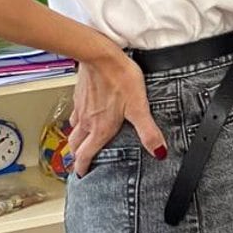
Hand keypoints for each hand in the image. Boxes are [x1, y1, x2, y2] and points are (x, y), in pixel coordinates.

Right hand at [68, 45, 165, 175]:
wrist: (100, 56)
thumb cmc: (120, 79)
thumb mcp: (138, 107)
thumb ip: (148, 131)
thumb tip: (159, 152)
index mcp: (99, 128)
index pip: (85, 155)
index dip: (82, 167)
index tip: (81, 175)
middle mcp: (87, 121)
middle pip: (75, 145)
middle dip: (76, 156)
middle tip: (79, 163)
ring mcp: (81, 108)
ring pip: (73, 129)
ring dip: (75, 140)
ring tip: (80, 143)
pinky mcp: (80, 95)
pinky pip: (75, 113)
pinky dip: (77, 121)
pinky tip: (85, 115)